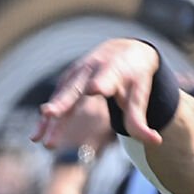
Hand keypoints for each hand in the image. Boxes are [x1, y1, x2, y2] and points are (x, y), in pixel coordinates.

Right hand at [33, 38, 162, 148]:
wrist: (124, 50)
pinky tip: (37, 136)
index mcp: (113, 69)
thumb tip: (156, 142)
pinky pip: (56, 101)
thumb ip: (141, 119)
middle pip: (74, 87)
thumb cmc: (135, 75)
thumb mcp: (141, 93)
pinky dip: (47, 119)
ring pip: (61, 97)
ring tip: (42, 140)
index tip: (94, 90)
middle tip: (50, 113)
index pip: (106, 77)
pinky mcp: (67, 82)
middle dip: (62, 101)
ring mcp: (75, 74)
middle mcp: (91, 69)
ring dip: (50, 118)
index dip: (101, 84)